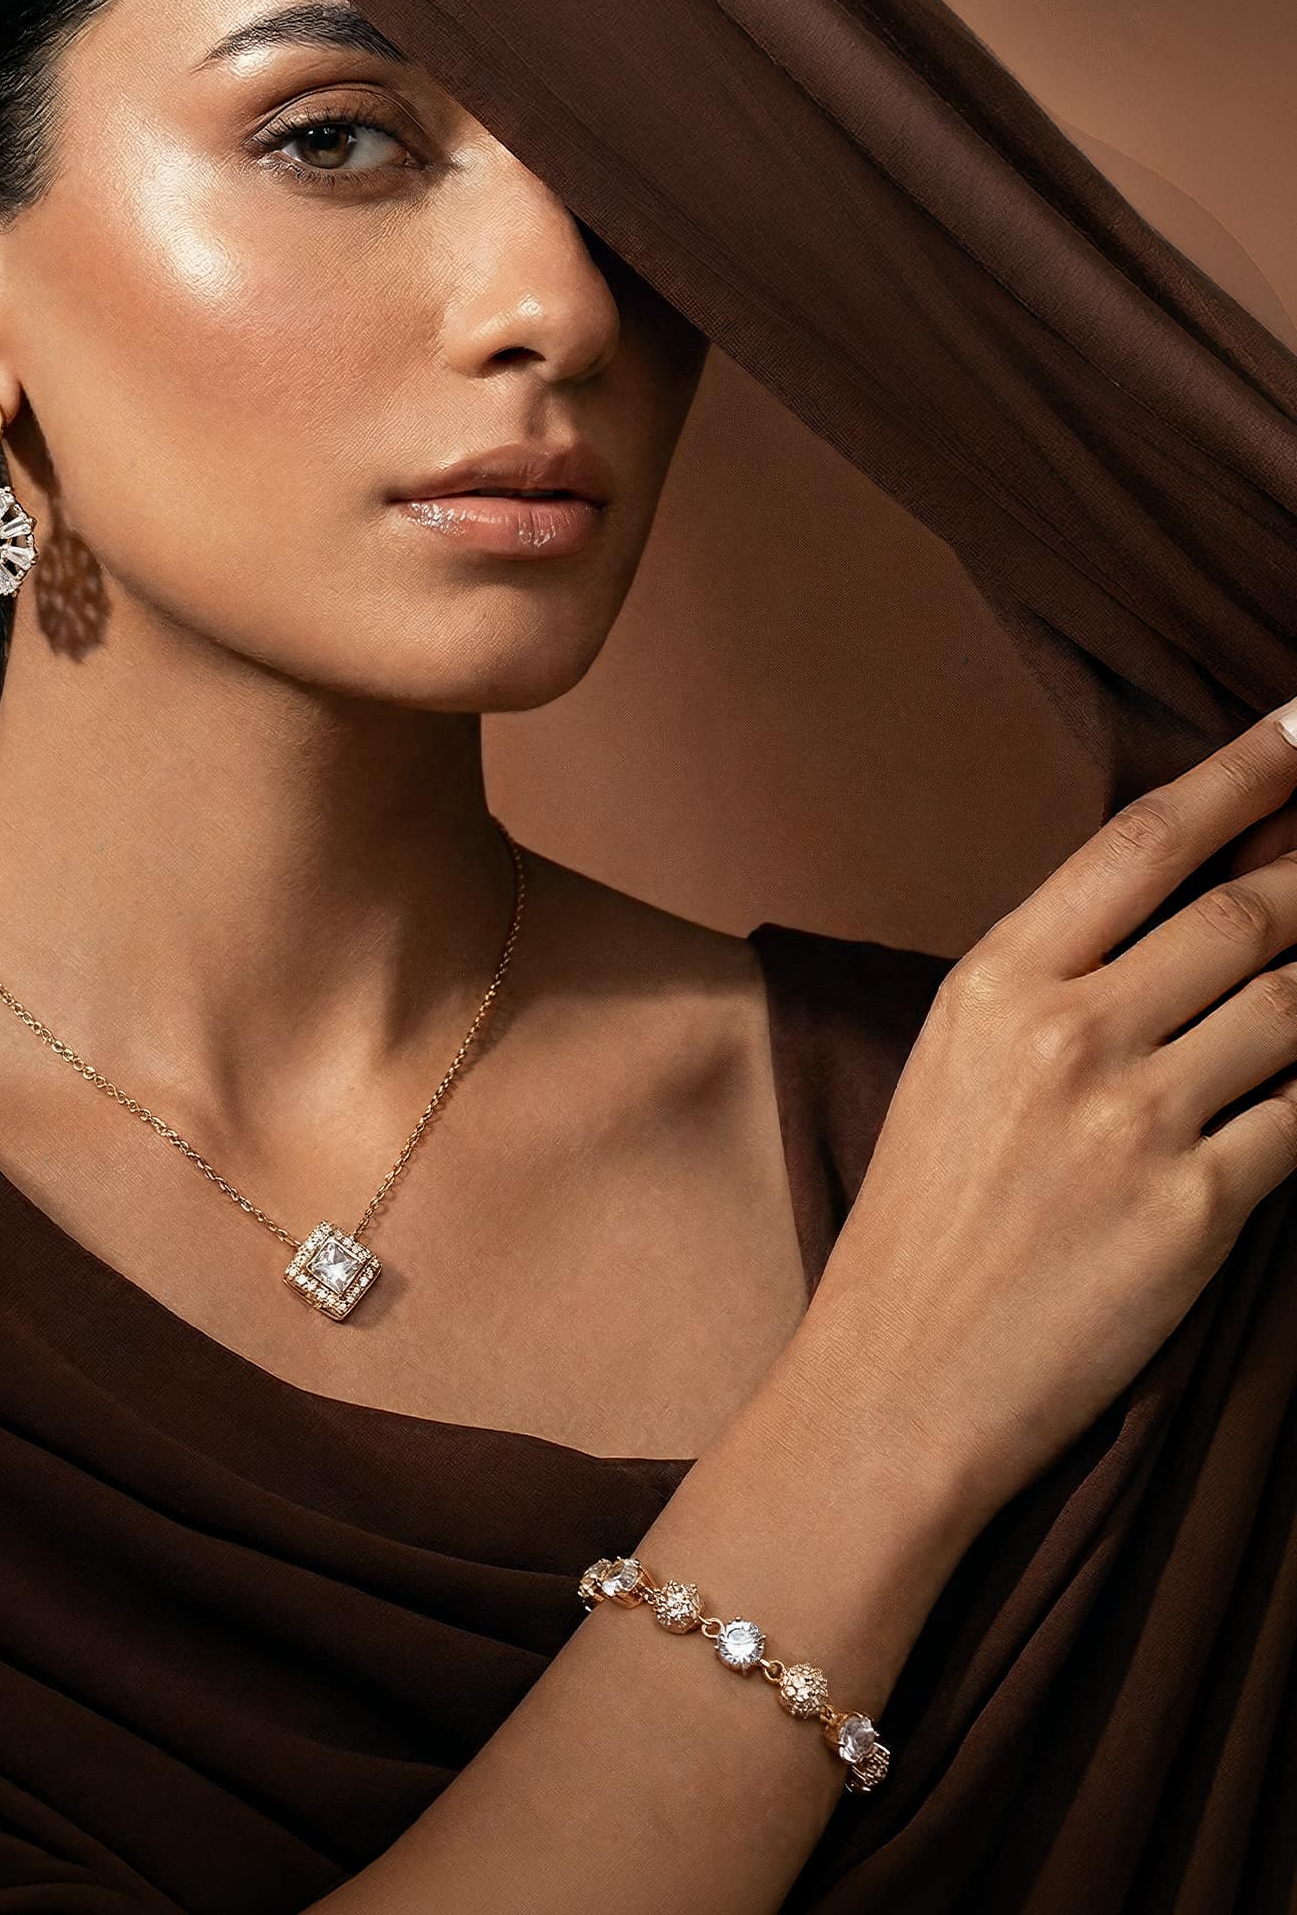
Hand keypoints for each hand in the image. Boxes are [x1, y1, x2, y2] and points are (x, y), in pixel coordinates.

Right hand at [797, 699, 1296, 1523]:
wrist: (900, 1377)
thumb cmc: (926, 1222)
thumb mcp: (958, 1068)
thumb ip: (1062, 984)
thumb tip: (1196, 907)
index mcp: (994, 985)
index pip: (1143, 844)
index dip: (1245, 772)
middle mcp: (1067, 1033)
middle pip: (1249, 912)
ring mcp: (1136, 1120)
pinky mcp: (1198, 1210)